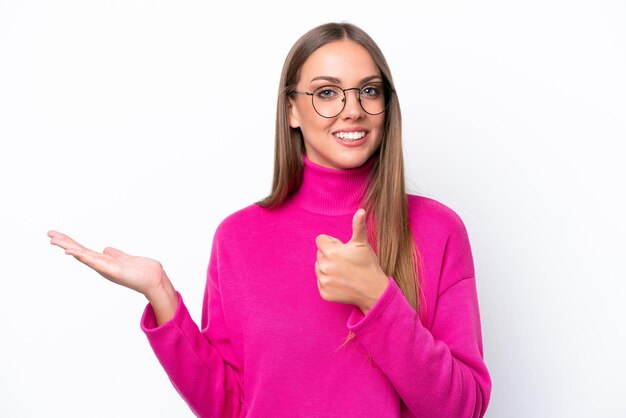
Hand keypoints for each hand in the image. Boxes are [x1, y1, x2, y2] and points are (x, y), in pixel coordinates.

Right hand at [47, 230, 177, 323]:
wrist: (155, 280)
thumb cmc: (143, 272)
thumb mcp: (126, 259)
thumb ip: (115, 255)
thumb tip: (105, 249)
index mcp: (105, 262)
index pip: (85, 251)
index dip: (71, 243)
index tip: (58, 236)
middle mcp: (102, 266)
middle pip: (80, 252)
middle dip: (65, 243)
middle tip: (49, 234)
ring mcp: (106, 269)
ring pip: (84, 256)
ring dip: (69, 247)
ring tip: (55, 240)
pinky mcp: (112, 271)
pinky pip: (94, 262)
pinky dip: (82, 256)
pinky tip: (71, 251)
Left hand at [314, 209, 389, 314]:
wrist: (374, 291)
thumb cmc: (368, 265)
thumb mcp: (362, 244)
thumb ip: (358, 226)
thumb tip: (361, 210)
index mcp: (331, 252)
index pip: (320, 240)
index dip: (332, 242)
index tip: (343, 249)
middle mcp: (324, 267)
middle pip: (319, 254)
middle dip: (330, 255)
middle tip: (346, 261)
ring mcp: (324, 281)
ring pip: (319, 267)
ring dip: (328, 267)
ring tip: (344, 271)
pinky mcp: (324, 293)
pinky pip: (321, 282)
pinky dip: (329, 281)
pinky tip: (342, 281)